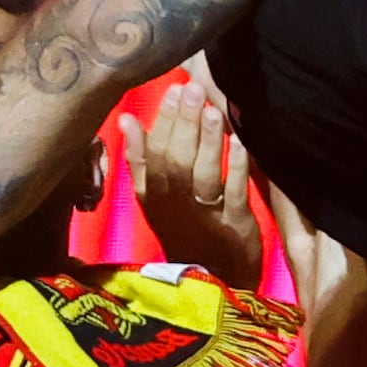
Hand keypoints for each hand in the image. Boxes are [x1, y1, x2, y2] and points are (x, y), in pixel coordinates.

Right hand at [117, 60, 273, 282]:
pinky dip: (237, 168)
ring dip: (208, 142)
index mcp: (154, 194)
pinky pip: (235, 194)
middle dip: (184, 124)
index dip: (163, 122)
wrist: (212, 276)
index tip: (172, 90)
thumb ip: (139, 158)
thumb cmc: (183, 227)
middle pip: (176, 161)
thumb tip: (125, 119)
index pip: (154, 153)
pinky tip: (241, 143)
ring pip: (203, 176)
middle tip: (192, 89)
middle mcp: (176, 203)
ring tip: (213, 110)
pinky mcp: (236, 225)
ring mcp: (206, 215)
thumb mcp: (152, 197)